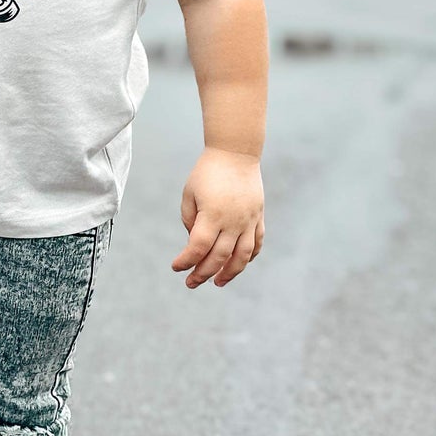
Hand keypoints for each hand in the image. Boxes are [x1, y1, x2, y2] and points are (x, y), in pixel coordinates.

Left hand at [172, 148, 263, 287]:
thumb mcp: (189, 194)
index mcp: (212, 215)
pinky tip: (238, 264)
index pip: (198, 247)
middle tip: (191, 283)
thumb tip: (195, 243)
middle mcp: (233, 221)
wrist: (236, 152)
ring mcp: (249, 220)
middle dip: (203, 273)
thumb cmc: (207, 172)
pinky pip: (256, 243)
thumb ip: (190, 220)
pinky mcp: (258, 216)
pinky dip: (249, 257)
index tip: (176, 267)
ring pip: (242, 256)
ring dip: (230, 273)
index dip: (186, 261)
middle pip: (219, 257)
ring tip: (218, 282)